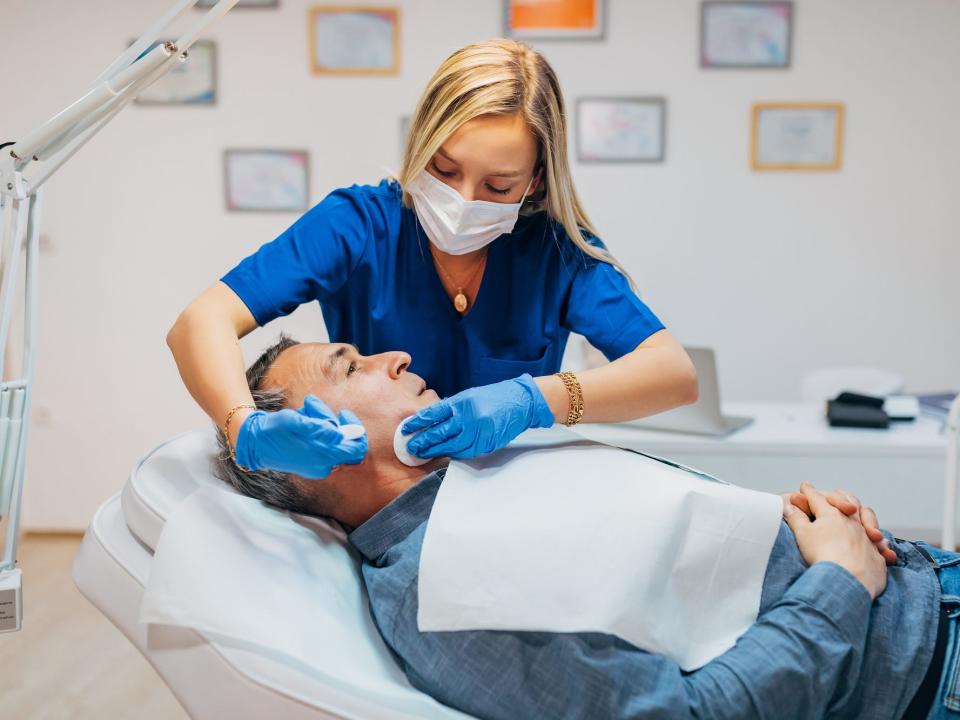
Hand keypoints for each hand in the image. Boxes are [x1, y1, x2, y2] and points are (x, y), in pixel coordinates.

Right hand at [234, 394, 367, 478]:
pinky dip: (316, 430)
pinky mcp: (312, 462)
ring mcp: (318, 465)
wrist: (254, 443)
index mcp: (322, 456)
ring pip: (333, 439)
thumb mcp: (294, 421)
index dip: (355, 429)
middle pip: (344, 440)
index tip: (343, 414)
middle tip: (313, 409)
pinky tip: (302, 421)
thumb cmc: (273, 431)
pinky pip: (324, 443)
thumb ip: (318, 428)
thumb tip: (339, 434)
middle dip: (331, 420)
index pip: (357, 449)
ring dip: (320, 420)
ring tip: (303, 410)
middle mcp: (324, 465)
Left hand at [402, 374, 553, 458]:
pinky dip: (453, 453)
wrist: (520, 402)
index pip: (433, 414)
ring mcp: (479, 431)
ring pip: (451, 446)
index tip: (405, 429)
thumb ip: (452, 409)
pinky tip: (444, 454)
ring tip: (423, 453)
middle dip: (423, 441)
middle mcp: (469, 417)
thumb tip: (431, 420)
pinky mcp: (487, 443)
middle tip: (411, 447)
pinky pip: (465, 452)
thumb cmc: (493, 398)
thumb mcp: (469, 397)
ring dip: (435, 451)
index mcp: (462, 402)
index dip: (417, 423)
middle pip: (440, 433)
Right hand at [783, 482, 887, 598]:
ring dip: (860, 513)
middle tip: (834, 495)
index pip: (817, 498)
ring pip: (866, 516)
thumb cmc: (823, 555)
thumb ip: (796, 518)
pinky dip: (875, 538)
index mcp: (831, 513)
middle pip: (847, 500)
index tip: (805, 486)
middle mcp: (851, 520)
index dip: (809, 491)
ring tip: (856, 514)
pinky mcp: (876, 553)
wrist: (847, 580)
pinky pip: (878, 541)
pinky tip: (876, 540)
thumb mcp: (802, 534)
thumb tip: (789, 507)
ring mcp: (866, 535)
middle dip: (839, 496)